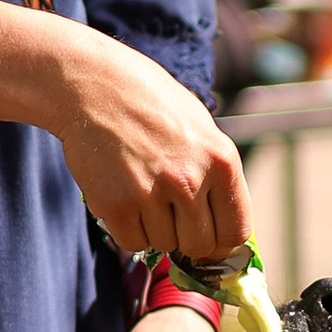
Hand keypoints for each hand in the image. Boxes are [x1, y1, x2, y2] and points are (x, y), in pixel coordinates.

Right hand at [50, 31, 249, 263]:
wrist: (95, 86)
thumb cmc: (151, 104)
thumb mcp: (201, 128)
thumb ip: (217, 176)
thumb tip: (225, 226)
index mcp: (221, 160)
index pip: (236, 232)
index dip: (222, 243)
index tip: (210, 240)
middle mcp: (190, 179)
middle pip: (199, 246)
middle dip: (186, 237)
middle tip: (171, 214)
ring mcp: (152, 193)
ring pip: (164, 245)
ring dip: (155, 229)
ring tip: (143, 190)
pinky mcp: (116, 204)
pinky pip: (133, 242)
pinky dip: (129, 229)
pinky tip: (125, 199)